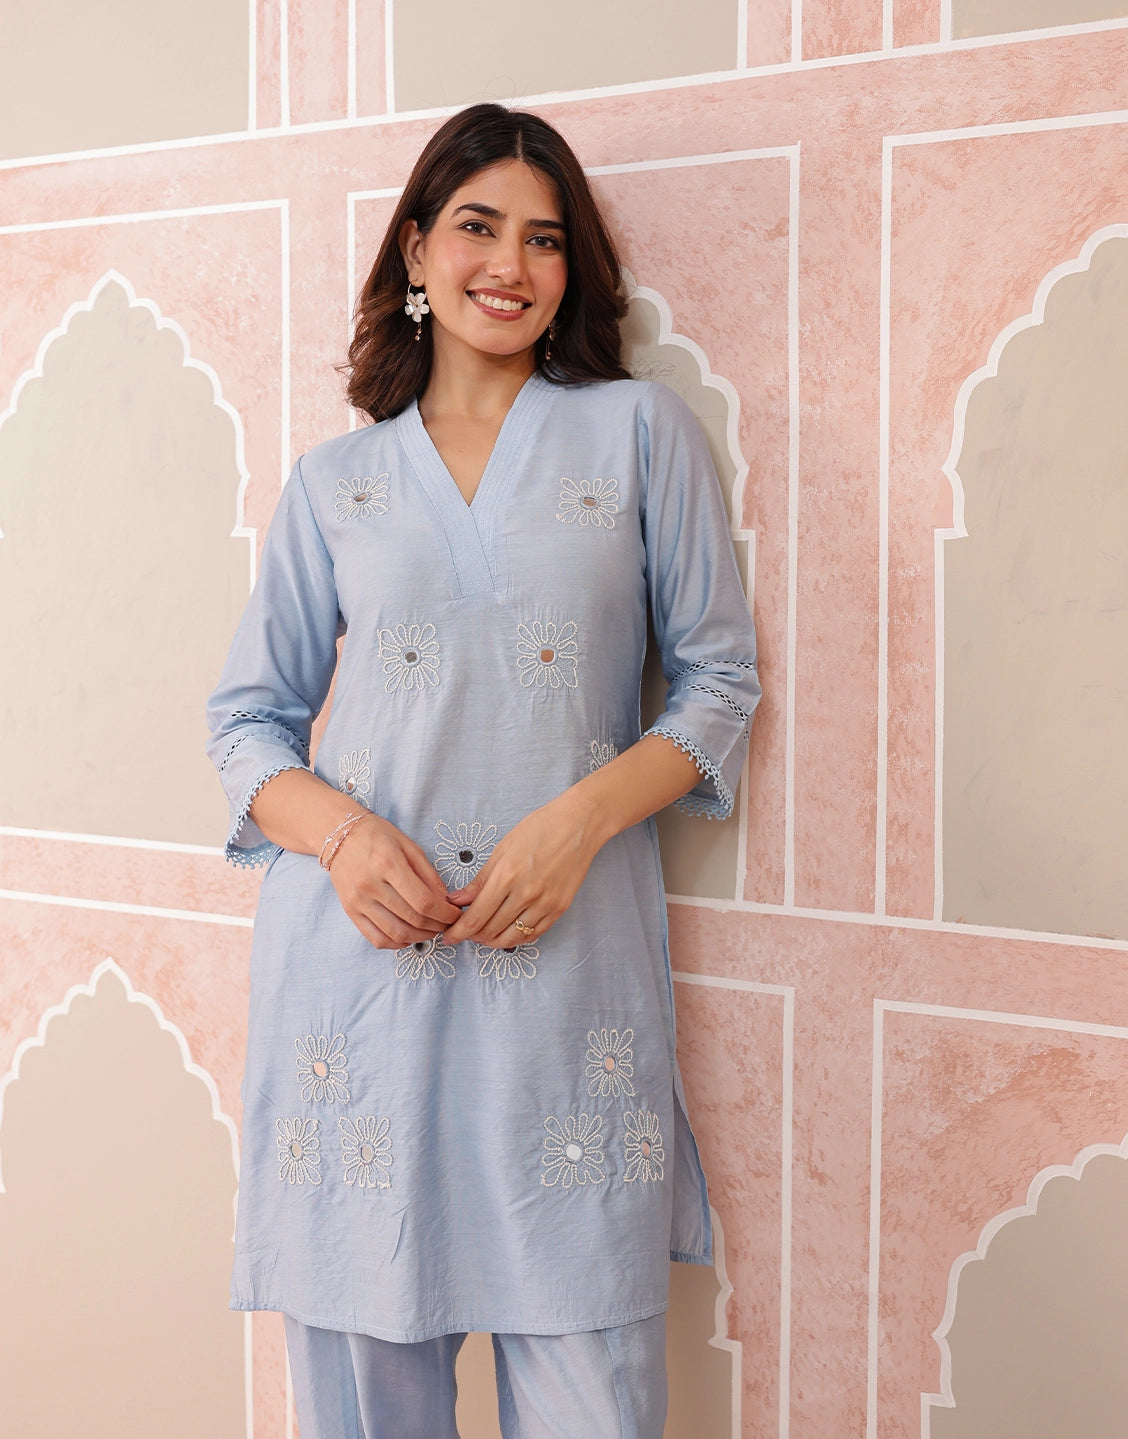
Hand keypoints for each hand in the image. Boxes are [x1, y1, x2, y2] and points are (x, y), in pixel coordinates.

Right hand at [328, 814, 462, 948]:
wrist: (339, 836)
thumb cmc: (377, 836)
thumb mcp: (408, 845)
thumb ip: (428, 874)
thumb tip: (446, 901)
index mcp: (389, 864)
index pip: (423, 901)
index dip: (444, 914)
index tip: (455, 915)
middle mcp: (371, 885)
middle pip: (412, 918)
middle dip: (437, 926)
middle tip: (448, 924)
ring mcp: (358, 901)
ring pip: (396, 933)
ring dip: (420, 937)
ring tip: (432, 930)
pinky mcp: (350, 911)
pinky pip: (376, 938)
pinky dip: (397, 943)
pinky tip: (409, 936)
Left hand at [442, 794, 600, 946]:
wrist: (579, 825)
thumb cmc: (540, 828)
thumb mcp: (502, 849)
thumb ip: (479, 880)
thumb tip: (456, 900)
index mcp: (507, 876)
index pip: (476, 917)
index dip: (458, 932)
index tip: (449, 936)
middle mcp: (526, 894)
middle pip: (491, 930)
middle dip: (473, 936)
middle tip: (465, 931)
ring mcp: (545, 904)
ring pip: (512, 938)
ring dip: (493, 941)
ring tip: (484, 935)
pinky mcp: (560, 908)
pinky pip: (534, 934)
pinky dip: (517, 938)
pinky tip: (508, 932)